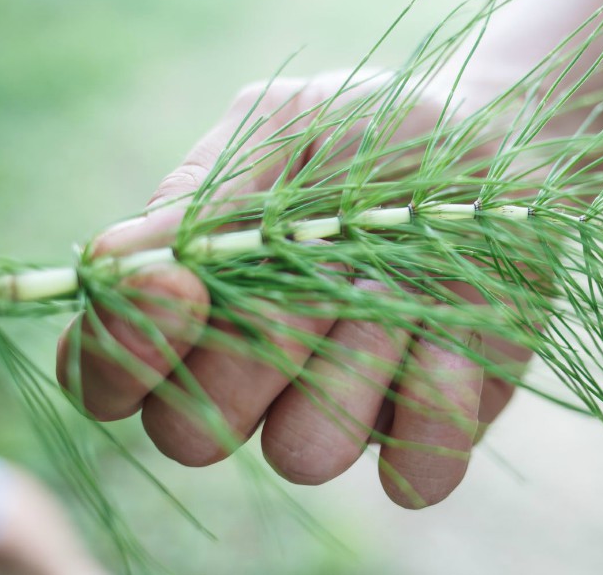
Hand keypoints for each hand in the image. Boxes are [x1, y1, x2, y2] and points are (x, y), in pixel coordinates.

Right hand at [56, 75, 527, 507]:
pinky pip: (416, 477)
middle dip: (251, 350)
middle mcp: (260, 376)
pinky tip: (450, 330)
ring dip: (345, 366)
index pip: (109, 375)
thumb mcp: (285, 126)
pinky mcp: (431, 425)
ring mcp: (345, 410)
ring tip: (391, 280)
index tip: (179, 287)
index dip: (124, 352)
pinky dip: (432, 400)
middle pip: (196, 431)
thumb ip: (204, 192)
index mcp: (200, 307)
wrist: (495, 137)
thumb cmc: (373, 128)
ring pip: (302, 454)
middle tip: (317, 269)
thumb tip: (107, 262)